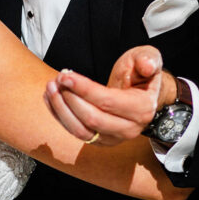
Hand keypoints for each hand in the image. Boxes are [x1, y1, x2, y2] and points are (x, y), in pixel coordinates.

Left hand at [43, 46, 163, 144]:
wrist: (139, 93)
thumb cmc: (140, 74)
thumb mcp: (148, 58)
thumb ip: (148, 59)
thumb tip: (148, 66)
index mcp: (143, 108)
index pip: (108, 102)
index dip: (84, 89)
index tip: (66, 76)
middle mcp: (130, 129)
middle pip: (92, 119)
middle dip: (70, 99)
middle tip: (57, 80)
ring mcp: (114, 138)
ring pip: (81, 130)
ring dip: (61, 109)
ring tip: (50, 88)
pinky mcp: (100, 141)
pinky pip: (75, 133)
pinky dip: (59, 116)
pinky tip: (50, 98)